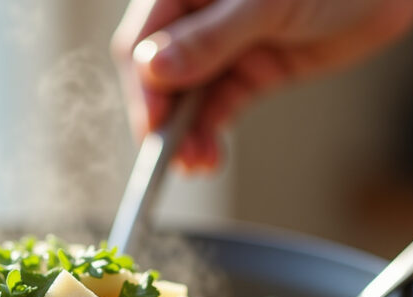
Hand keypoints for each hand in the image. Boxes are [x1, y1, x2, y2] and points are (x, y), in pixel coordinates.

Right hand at [111, 0, 412, 170]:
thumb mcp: (268, 1)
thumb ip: (211, 37)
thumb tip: (156, 67)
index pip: (145, 40)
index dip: (144, 85)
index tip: (152, 123)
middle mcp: (200, 16)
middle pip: (161, 75)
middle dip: (164, 118)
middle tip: (171, 157)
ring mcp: (226, 46)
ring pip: (189, 98)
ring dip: (186, 133)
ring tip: (196, 164)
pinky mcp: (252, 70)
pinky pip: (218, 107)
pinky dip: (209, 133)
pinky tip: (207, 155)